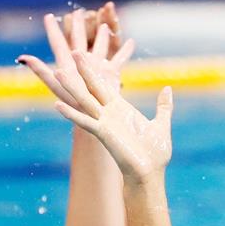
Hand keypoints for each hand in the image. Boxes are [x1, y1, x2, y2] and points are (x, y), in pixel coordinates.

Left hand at [18, 5, 135, 116]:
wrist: (93, 116)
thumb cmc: (72, 103)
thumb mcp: (55, 85)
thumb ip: (40, 70)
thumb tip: (22, 58)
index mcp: (67, 64)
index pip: (58, 42)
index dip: (52, 29)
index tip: (47, 16)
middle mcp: (81, 63)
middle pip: (79, 40)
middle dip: (78, 26)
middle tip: (78, 12)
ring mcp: (97, 67)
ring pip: (101, 46)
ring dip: (102, 36)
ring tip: (105, 25)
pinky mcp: (111, 74)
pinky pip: (119, 58)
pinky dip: (125, 50)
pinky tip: (131, 42)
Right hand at [52, 51, 172, 183]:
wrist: (151, 174)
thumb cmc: (155, 154)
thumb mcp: (161, 124)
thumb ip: (163, 106)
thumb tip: (167, 89)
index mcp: (121, 109)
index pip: (104, 85)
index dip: (95, 70)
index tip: (86, 55)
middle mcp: (110, 114)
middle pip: (93, 87)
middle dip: (84, 70)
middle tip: (74, 51)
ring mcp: (104, 123)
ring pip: (84, 101)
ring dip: (72, 87)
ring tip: (58, 72)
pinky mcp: (103, 134)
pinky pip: (85, 122)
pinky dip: (72, 114)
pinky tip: (57, 106)